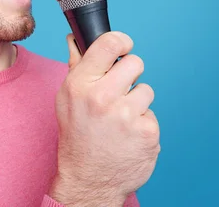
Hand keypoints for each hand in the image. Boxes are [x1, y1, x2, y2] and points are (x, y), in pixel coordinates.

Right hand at [49, 32, 159, 205]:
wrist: (89, 179)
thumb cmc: (77, 135)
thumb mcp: (67, 99)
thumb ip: (75, 66)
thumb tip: (75, 40)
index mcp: (80, 84)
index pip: (109, 44)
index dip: (122, 41)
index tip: (124, 46)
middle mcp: (102, 97)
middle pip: (135, 62)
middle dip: (130, 74)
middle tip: (119, 91)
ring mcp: (126, 115)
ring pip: (146, 90)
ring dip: (137, 102)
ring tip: (120, 119)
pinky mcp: (147, 132)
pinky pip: (152, 114)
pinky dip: (143, 123)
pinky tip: (128, 134)